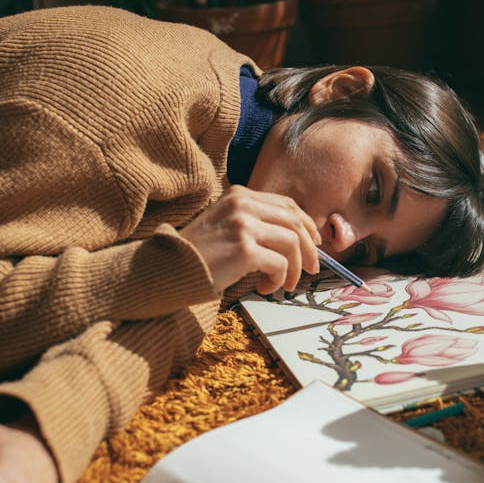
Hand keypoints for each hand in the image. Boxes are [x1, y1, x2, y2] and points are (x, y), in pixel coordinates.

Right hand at [180, 185, 320, 294]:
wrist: (169, 268)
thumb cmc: (199, 253)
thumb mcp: (225, 224)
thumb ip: (255, 222)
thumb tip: (297, 239)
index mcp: (240, 195)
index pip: (286, 205)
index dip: (306, 225)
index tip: (314, 243)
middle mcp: (243, 205)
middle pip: (294, 222)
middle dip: (308, 249)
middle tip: (312, 270)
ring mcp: (243, 225)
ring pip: (291, 243)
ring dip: (294, 269)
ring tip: (283, 284)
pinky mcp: (244, 249)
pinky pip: (279, 264)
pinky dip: (278, 279)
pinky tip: (265, 288)